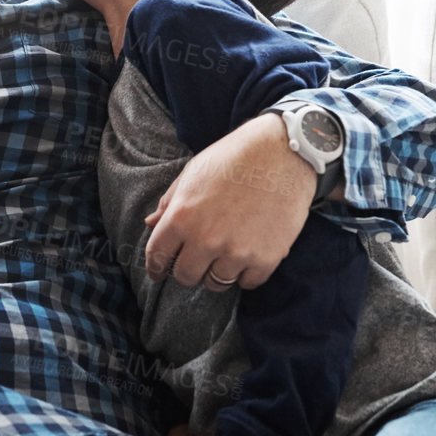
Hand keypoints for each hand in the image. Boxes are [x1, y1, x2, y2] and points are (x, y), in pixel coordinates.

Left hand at [143, 113, 314, 288]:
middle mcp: (206, 239)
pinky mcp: (266, 258)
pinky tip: (248, 256)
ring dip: (217, 272)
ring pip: (216, 283)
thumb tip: (151, 224)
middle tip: (197, 260)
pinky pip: (247, 282)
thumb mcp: (193, 173)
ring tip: (225, 254)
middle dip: (187, 269)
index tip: (158, 272)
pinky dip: (246, 273)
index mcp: (182, 216)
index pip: (157, 256)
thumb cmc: (235, 157)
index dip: (155, 267)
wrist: (284, 151)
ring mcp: (237, 251)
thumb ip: (169, 202)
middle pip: (185, 276)